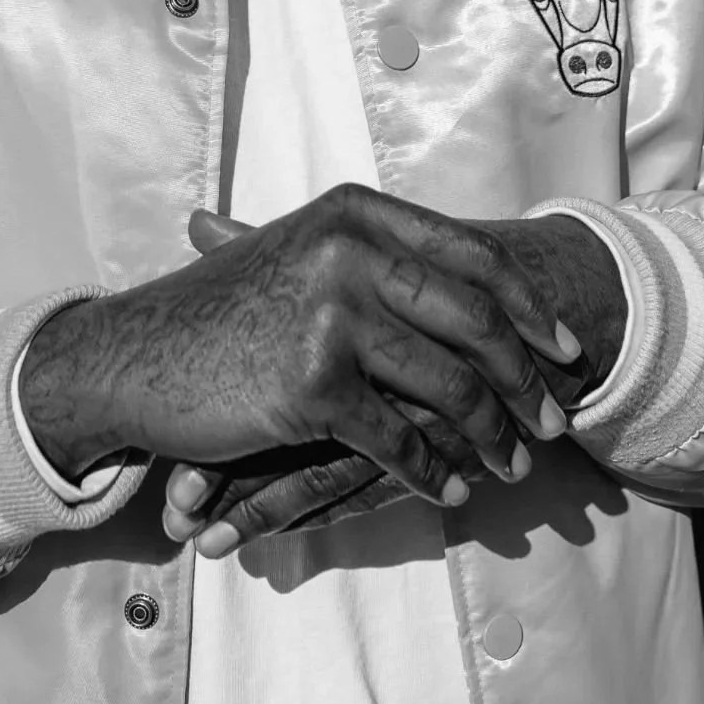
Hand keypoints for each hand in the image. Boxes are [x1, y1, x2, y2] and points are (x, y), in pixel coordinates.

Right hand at [163, 207, 625, 556]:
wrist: (139, 355)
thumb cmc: (226, 308)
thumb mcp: (304, 251)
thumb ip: (381, 253)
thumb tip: (481, 281)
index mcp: (356, 212)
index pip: (472, 256)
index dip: (528, 306)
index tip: (563, 348)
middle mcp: (349, 250)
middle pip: (475, 320)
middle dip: (525, 379)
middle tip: (554, 419)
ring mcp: (331, 315)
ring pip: (448, 386)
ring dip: (491, 435)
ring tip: (512, 463)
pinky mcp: (313, 384)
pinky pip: (398, 440)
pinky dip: (431, 474)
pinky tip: (449, 491)